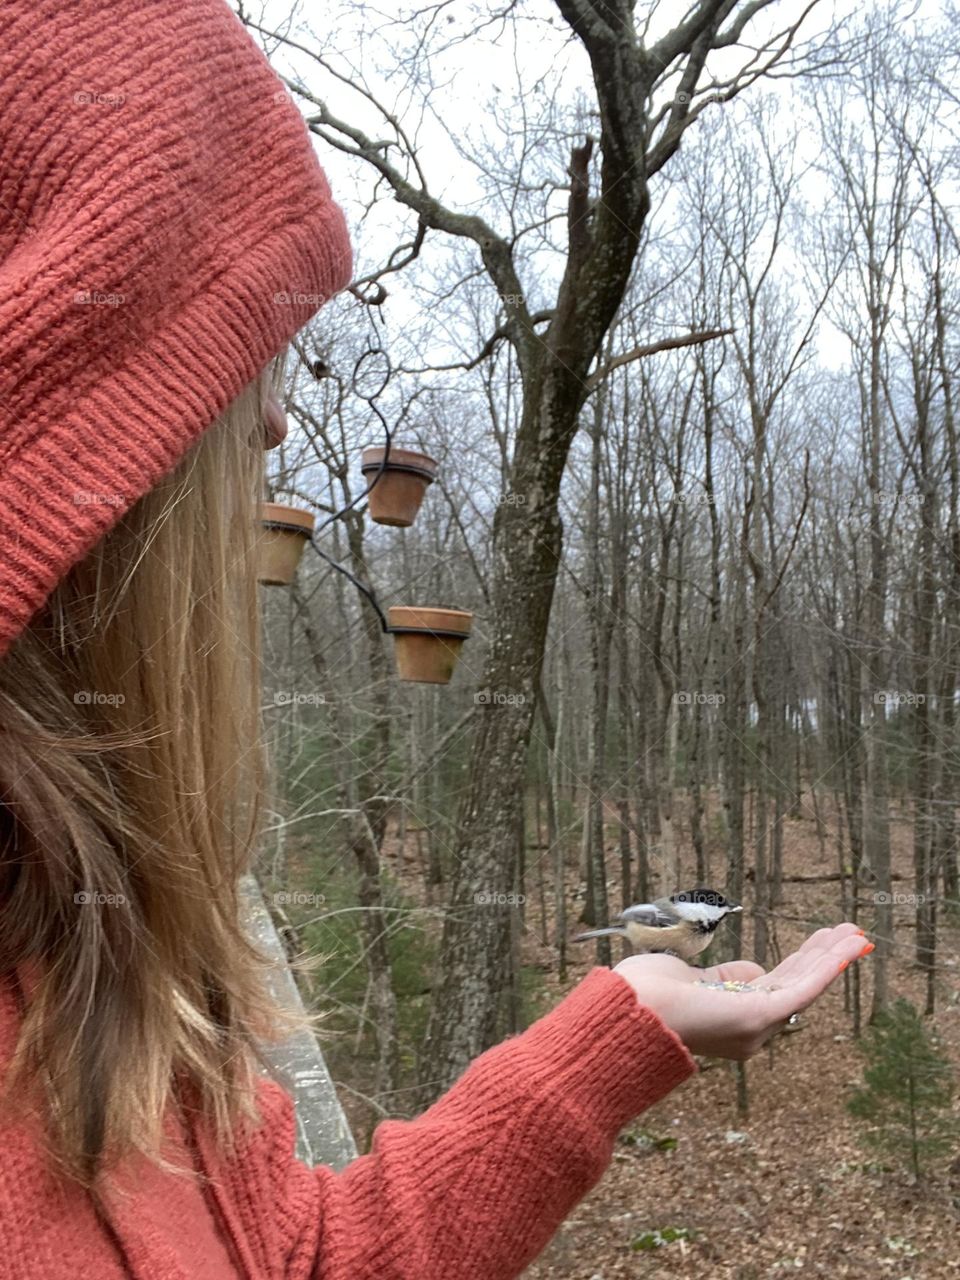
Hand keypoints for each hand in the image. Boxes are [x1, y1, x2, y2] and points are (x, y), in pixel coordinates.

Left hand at [613, 923, 872, 1060]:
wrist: (634, 1009)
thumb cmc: (649, 994)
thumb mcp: (693, 979)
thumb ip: (726, 978)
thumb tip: (754, 971)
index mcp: (733, 1021)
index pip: (774, 989)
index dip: (800, 965)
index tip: (818, 945)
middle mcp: (750, 1031)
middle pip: (795, 985)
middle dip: (821, 958)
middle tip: (846, 935)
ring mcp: (758, 1026)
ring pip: (805, 983)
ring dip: (833, 956)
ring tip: (856, 933)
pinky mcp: (763, 1015)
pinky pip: (806, 987)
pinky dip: (831, 964)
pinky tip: (851, 945)